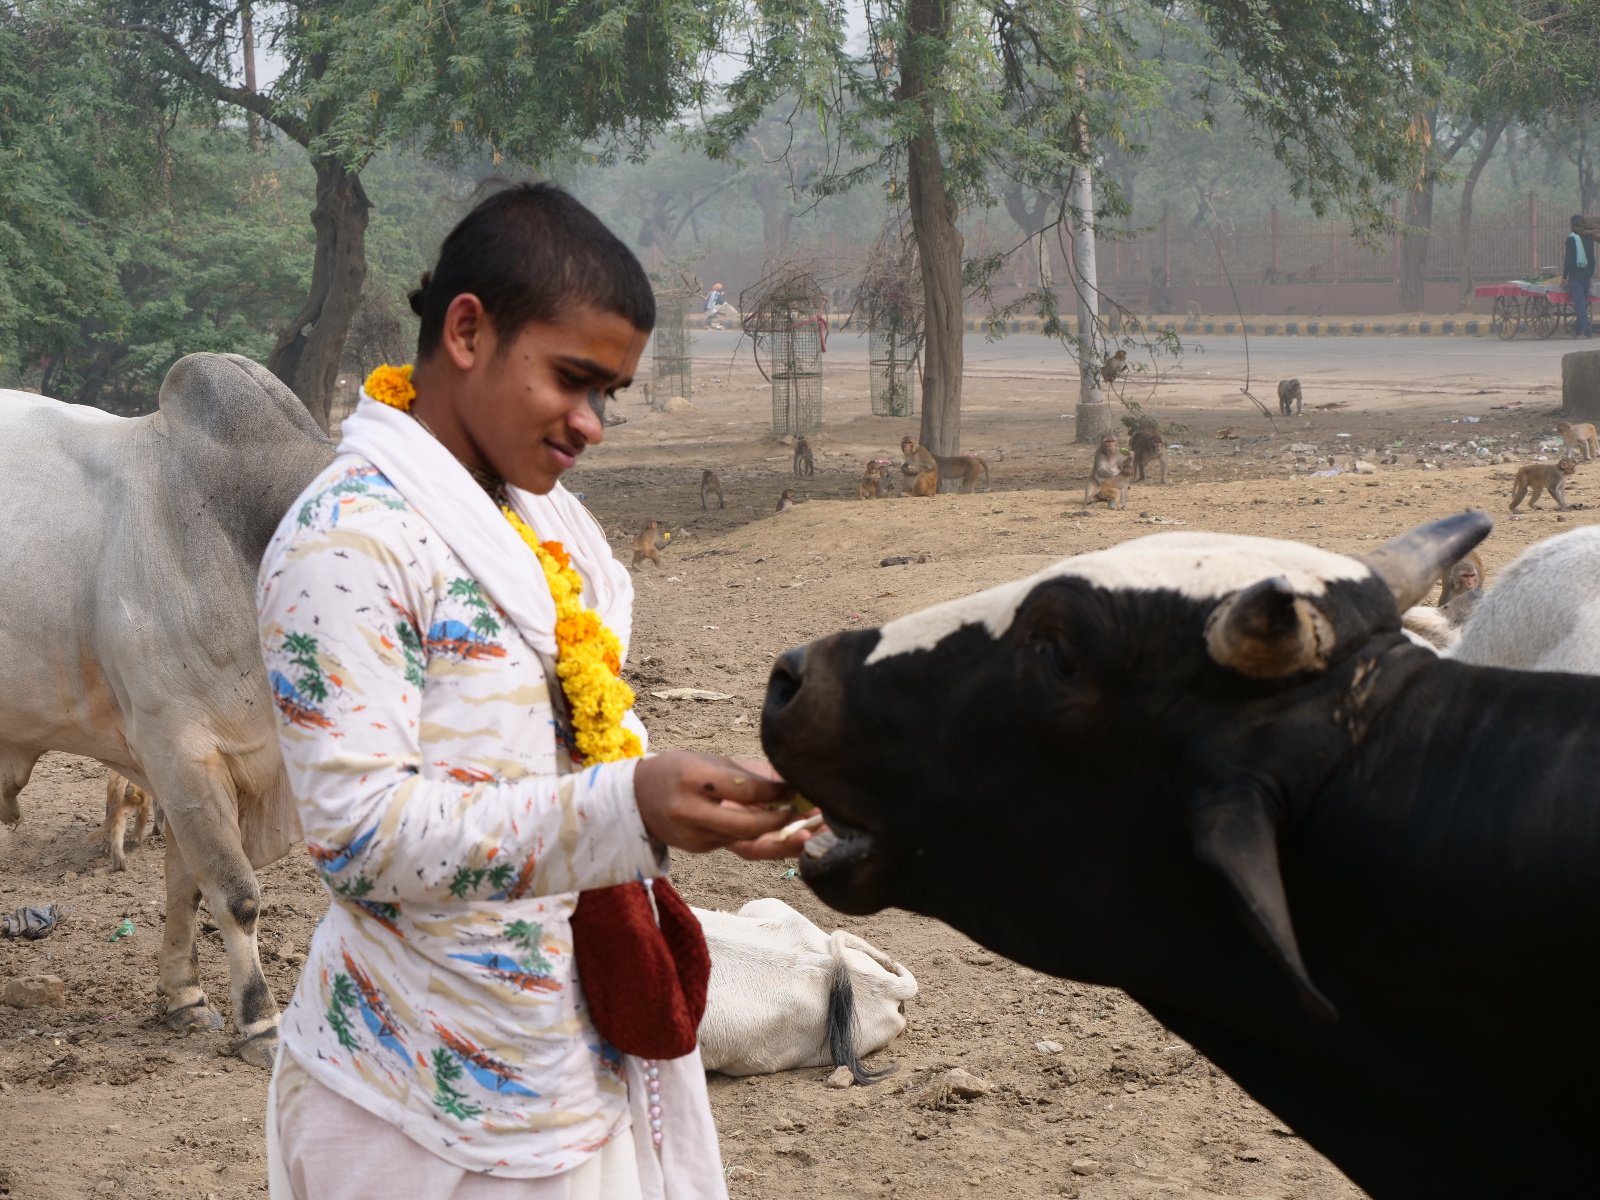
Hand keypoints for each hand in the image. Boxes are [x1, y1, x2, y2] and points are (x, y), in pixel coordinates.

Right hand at [634, 752, 798, 854]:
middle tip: (807, 817)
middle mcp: (691, 810)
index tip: (797, 788)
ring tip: (810, 834)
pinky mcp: (699, 849)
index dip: (776, 791)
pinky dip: (763, 840)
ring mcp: (694, 836)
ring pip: (746, 842)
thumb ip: (749, 774)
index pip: (744, 789)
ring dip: (781, 839)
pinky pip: (737, 845)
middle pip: (747, 826)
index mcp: (695, 778)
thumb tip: (793, 782)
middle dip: (781, 824)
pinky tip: (787, 837)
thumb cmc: (681, 770)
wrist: (637, 799)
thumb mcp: (711, 761)